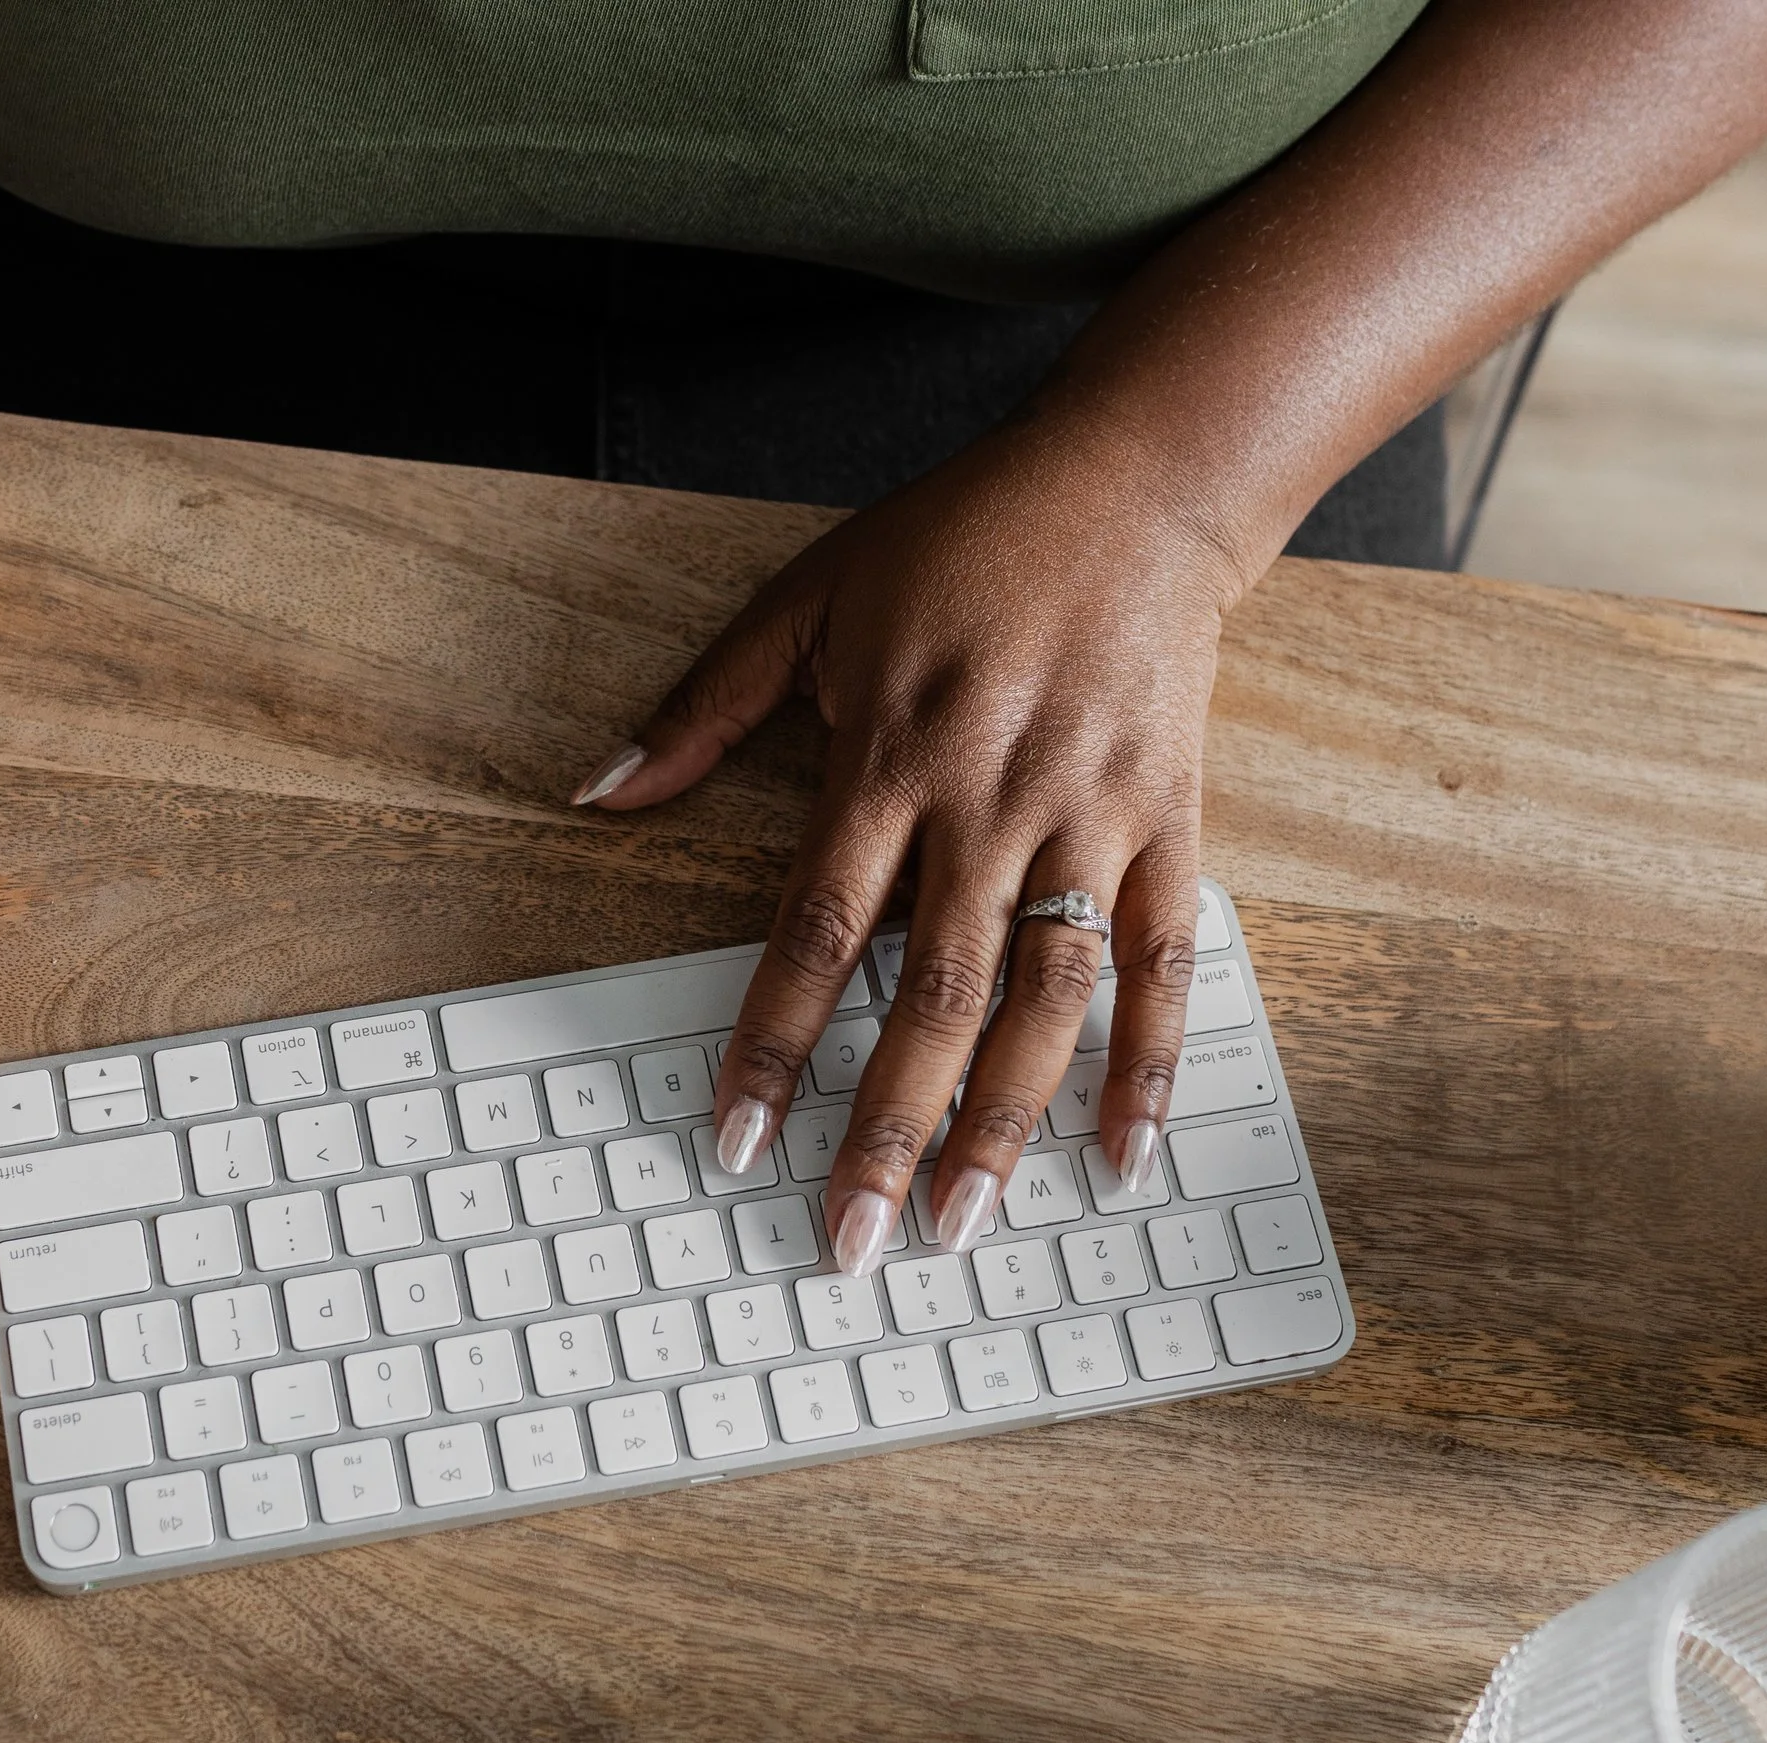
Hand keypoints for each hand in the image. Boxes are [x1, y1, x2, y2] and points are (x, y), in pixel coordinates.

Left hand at [574, 420, 1238, 1274]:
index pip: (816, 930)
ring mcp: (1089, 820)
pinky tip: (1123, 1152)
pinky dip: (1151, 1060)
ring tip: (966, 1226)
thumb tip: (596, 789)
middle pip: (930, 994)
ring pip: (1044, 998)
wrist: (1138, 480)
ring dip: (1003, 1121)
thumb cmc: (962, 540)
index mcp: (889, 757)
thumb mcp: (808, 599)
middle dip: (886, 1127)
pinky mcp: (1170, 824)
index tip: (738, 1138)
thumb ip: (702, 707)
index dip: (773, 1042)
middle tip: (852, 1238)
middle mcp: (990, 804)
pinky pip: (1163, 961)